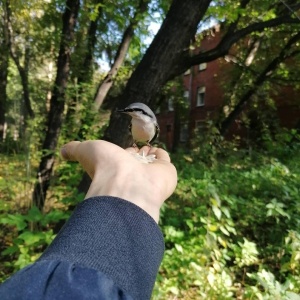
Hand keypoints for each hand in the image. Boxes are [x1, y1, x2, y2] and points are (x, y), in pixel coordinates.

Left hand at [61, 140, 176, 221]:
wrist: (127, 185)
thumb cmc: (105, 168)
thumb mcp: (85, 151)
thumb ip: (74, 149)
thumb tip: (62, 151)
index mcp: (116, 169)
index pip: (121, 159)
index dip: (122, 152)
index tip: (123, 148)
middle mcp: (132, 173)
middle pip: (136, 162)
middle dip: (136, 154)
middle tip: (137, 147)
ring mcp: (150, 174)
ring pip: (150, 162)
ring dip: (149, 153)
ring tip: (148, 147)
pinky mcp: (166, 173)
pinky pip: (165, 161)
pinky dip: (161, 155)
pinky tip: (157, 151)